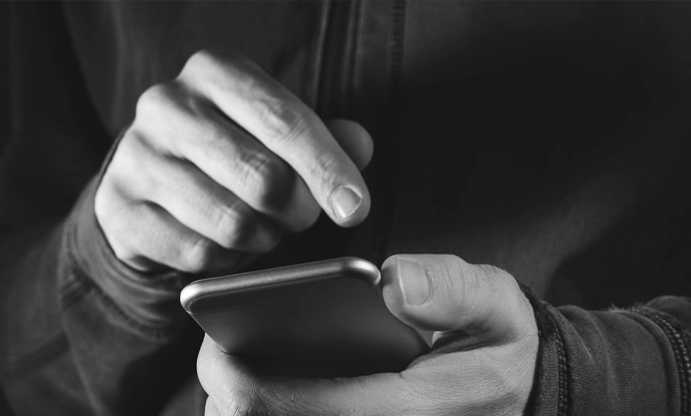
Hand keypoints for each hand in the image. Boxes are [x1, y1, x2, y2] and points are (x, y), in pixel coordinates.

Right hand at [95, 50, 372, 272]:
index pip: (286, 123)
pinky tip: (222, 241)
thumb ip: (323, 138)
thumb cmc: (228, 150)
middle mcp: (168, 106)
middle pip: (265, 180)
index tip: (355, 209)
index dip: (329, 171)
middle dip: (298, 212)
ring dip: (263, 237)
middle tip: (298, 215)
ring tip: (260, 225)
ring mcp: (136, 158)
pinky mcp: (119, 210)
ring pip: (234, 225)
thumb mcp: (275, 130)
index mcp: (215, 73)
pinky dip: (226, 259)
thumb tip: (361, 146)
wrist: (148, 179)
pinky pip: (199, 255)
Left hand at [198, 254, 538, 415]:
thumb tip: (391, 284)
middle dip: (229, 387)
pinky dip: (271, 406)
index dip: (234, 374)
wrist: (518, 392)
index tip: (218, 335)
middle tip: (227, 342)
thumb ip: (450, 290)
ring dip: (246, 402)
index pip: (283, 407)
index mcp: (404, 414)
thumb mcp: (495, 306)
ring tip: (248, 359)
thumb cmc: (498, 348)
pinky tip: (278, 376)